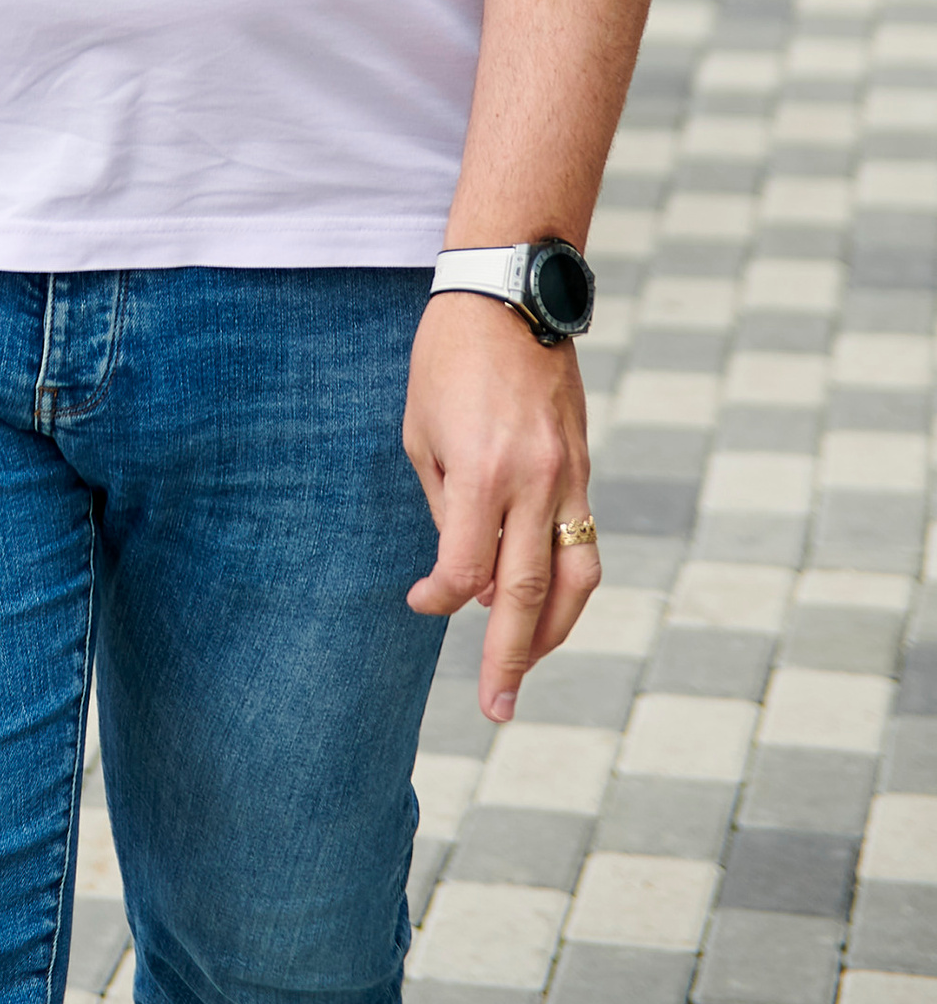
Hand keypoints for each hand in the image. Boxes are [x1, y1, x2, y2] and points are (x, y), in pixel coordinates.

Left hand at [404, 294, 596, 719]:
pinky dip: (564, 580)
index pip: (465, 570)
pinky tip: (541, 601)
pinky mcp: (584, 465)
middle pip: (529, 594)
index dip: (440, 599)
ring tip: (526, 665)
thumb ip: (447, 511)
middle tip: (497, 709)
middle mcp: (534, 480)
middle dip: (512, 659)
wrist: (508, 293)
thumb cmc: (446, 360)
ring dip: (554, 631)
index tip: (419, 603)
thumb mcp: (422, 432)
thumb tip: (472, 579)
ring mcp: (569, 474)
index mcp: (481, 472)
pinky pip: (583, 539)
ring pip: (576, 577)